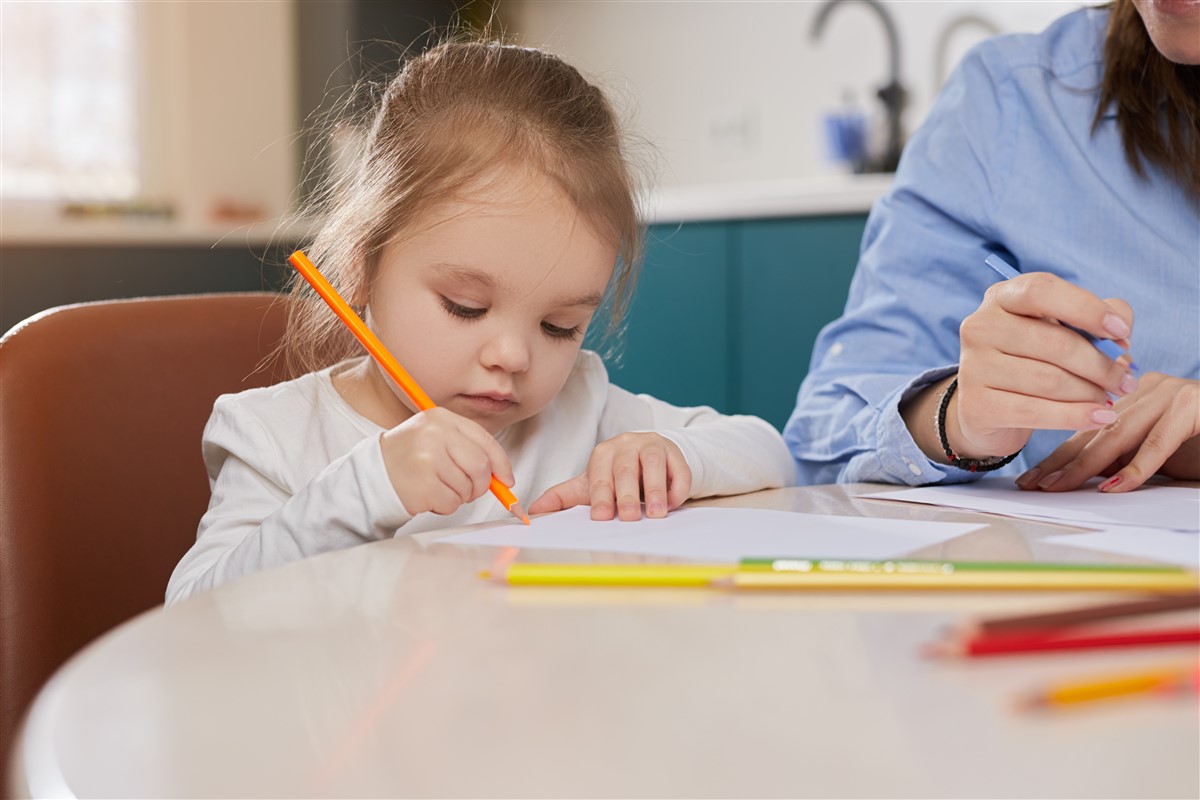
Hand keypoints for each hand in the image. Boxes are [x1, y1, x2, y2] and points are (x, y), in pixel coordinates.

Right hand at [379, 407, 514, 515]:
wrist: (373, 473)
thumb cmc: (410, 457)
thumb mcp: (437, 438)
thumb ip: (469, 449)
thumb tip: (503, 476)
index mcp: (441, 418)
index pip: (486, 441)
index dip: (501, 464)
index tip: (506, 479)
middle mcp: (434, 435)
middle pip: (481, 467)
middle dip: (481, 485)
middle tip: (469, 489)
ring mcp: (427, 460)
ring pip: (468, 488)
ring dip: (459, 496)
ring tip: (439, 487)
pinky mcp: (422, 486)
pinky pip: (452, 503)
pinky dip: (445, 505)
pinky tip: (429, 496)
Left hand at [528, 432, 691, 520]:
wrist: (649, 458)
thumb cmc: (616, 476)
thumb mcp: (590, 485)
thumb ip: (563, 497)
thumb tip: (531, 512)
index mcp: (602, 454)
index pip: (600, 475)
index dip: (600, 497)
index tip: (601, 517)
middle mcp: (626, 445)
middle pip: (625, 469)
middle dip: (626, 495)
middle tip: (628, 518)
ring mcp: (652, 446)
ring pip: (653, 465)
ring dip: (654, 491)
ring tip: (654, 514)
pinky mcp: (675, 454)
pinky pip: (678, 470)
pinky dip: (676, 488)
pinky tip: (672, 503)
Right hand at [951, 272, 1135, 458]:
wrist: (990, 407)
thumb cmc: (1035, 360)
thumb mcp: (1063, 330)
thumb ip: (1097, 321)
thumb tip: (1121, 335)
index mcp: (1002, 297)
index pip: (1042, 291)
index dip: (1087, 309)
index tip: (1123, 332)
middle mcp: (981, 326)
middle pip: (1054, 342)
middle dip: (1101, 365)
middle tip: (1127, 382)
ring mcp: (973, 366)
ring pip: (1049, 381)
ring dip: (1091, 394)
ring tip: (1110, 400)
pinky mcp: (976, 405)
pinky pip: (1034, 412)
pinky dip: (1075, 417)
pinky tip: (1101, 418)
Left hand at [1016, 372, 1199, 491]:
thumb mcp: (1157, 451)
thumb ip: (1122, 455)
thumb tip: (1077, 477)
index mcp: (1133, 394)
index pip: (1084, 425)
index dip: (1055, 454)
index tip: (1029, 479)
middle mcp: (1146, 388)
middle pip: (1093, 429)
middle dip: (1060, 461)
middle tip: (1033, 486)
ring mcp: (1171, 393)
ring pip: (1119, 434)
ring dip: (1085, 466)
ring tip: (1059, 488)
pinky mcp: (1194, 406)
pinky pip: (1159, 442)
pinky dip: (1136, 468)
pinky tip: (1114, 488)